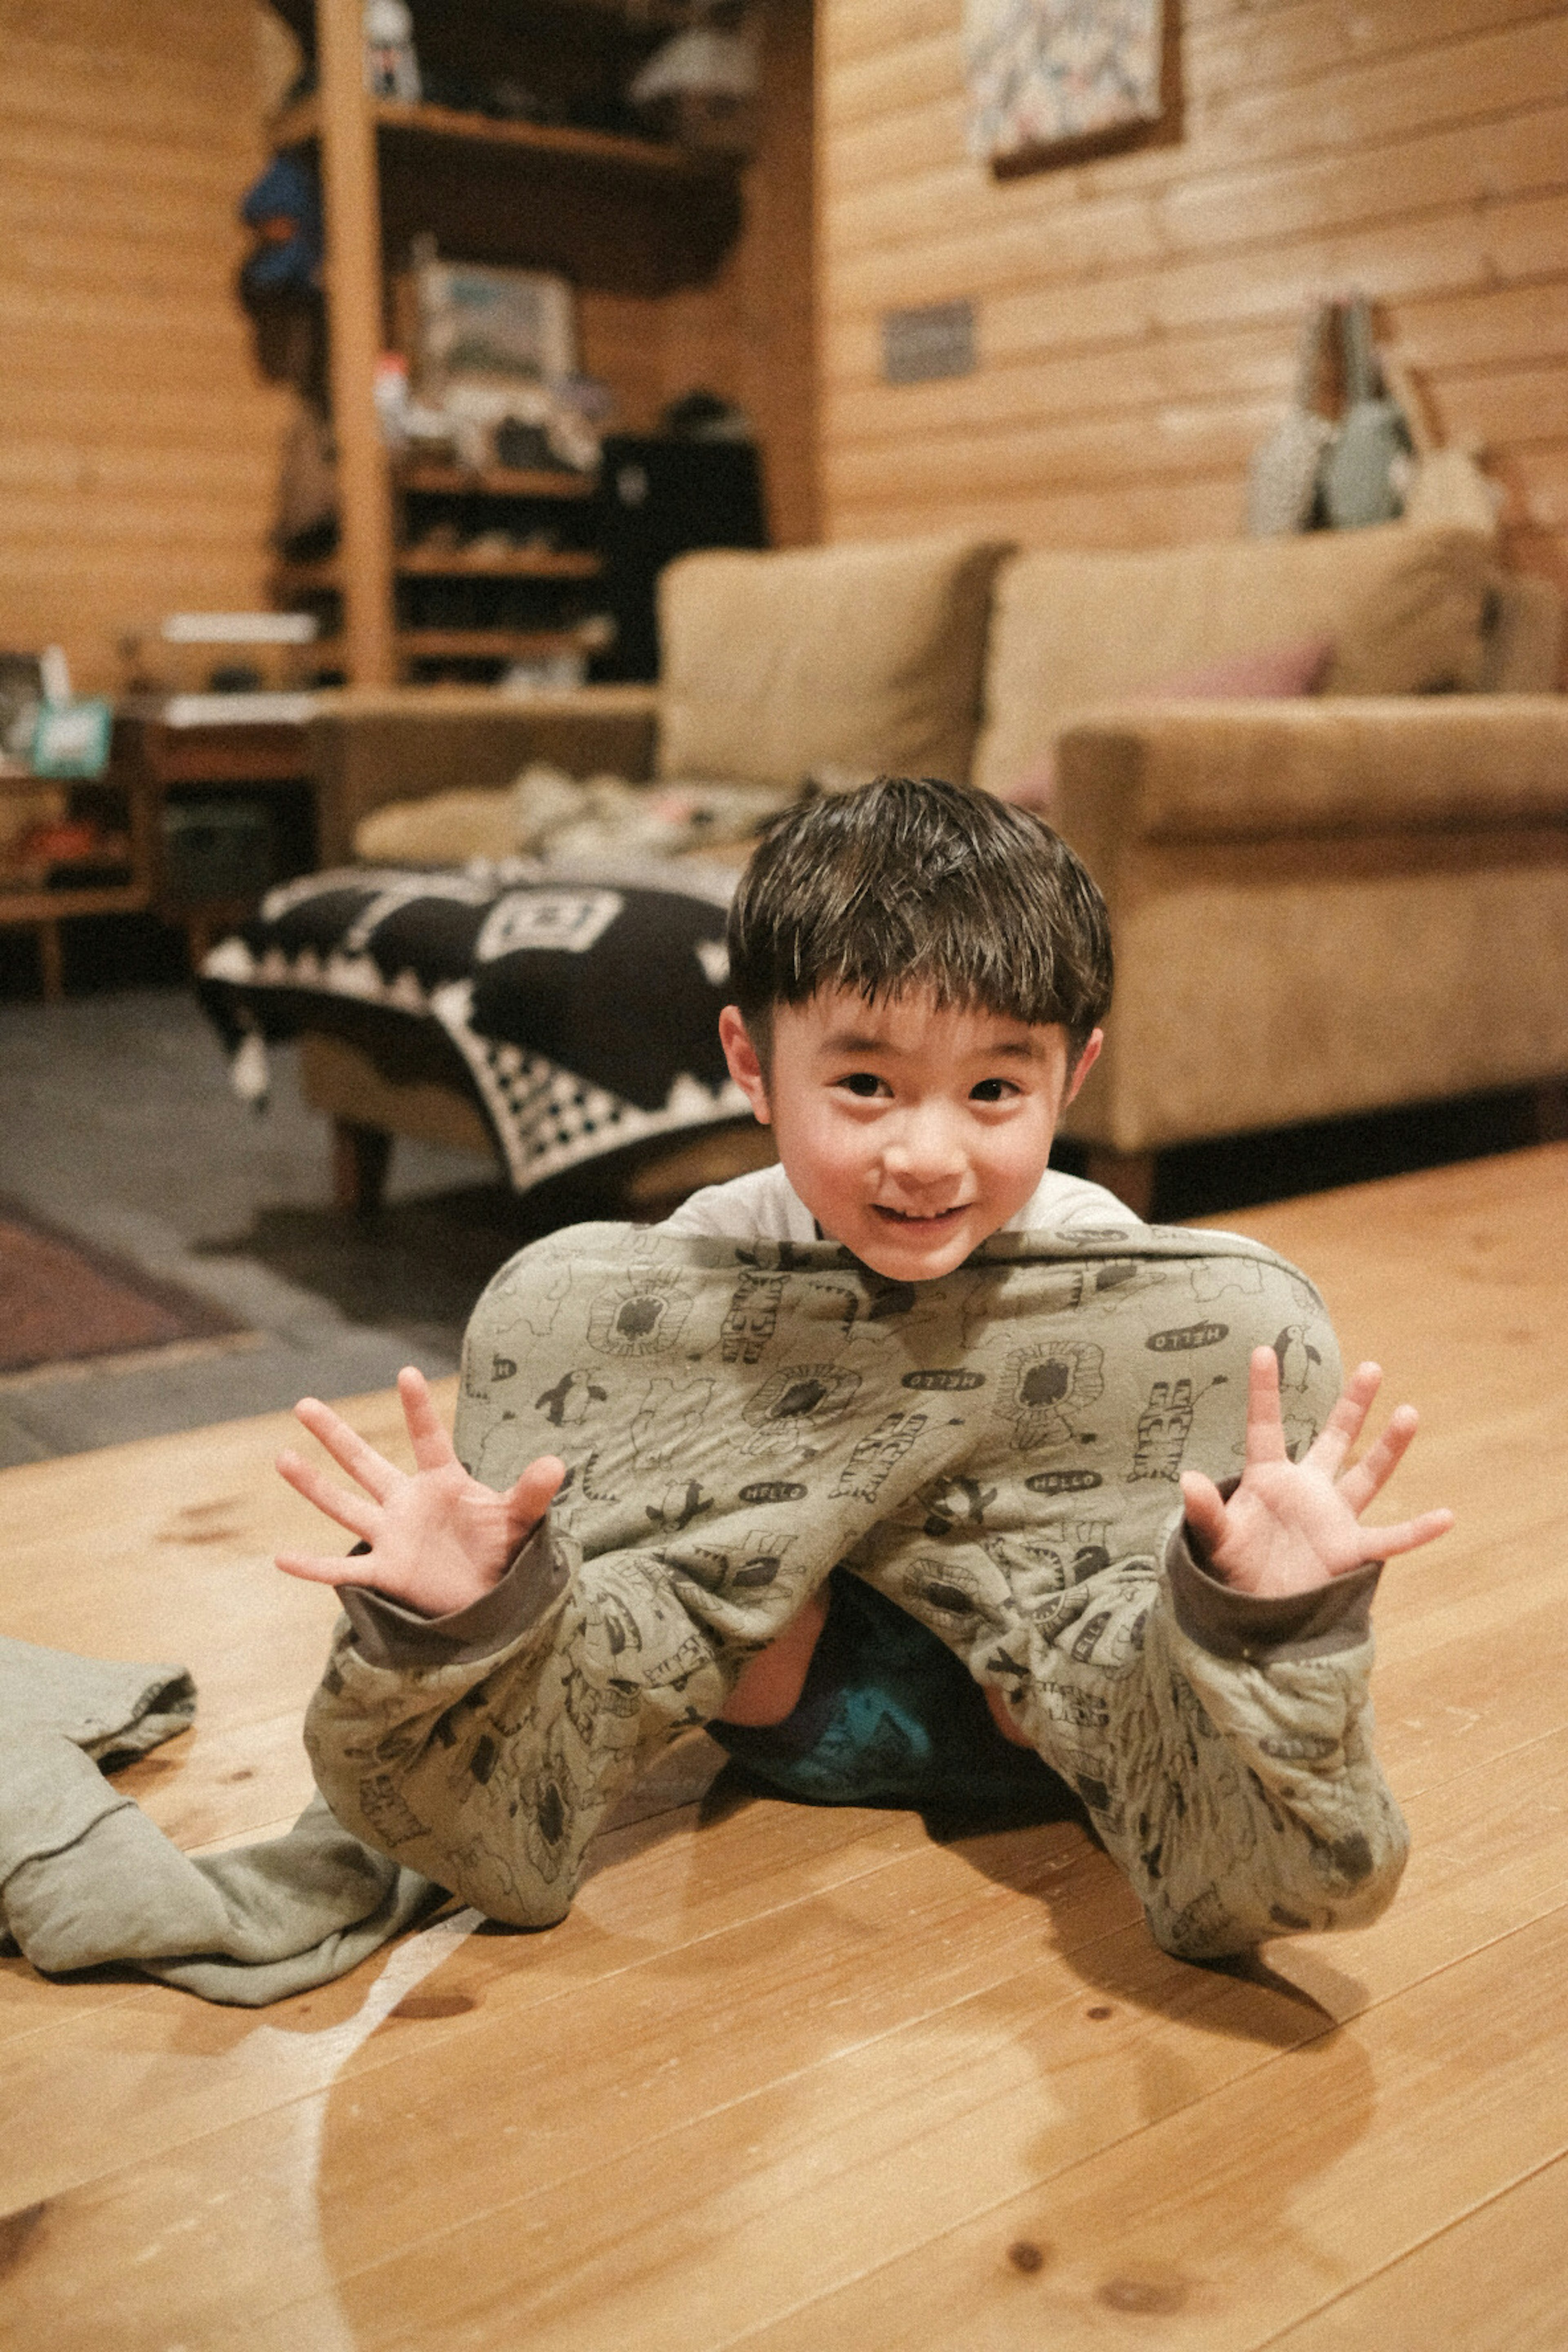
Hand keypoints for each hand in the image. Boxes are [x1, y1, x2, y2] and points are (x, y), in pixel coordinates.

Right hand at [275, 1365, 564, 1617]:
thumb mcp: (519, 1519)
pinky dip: (313, 1567)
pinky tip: (280, 1559)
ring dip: (314, 1485)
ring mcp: (392, 1536)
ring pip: (345, 1506)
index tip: (407, 1372)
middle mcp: (408, 1503)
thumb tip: (556, 1464)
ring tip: (282, 1457)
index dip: (418, 1409)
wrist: (491, 1594)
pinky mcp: (387, 1572)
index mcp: (443, 1482)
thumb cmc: (501, 1548)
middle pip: (366, 1463)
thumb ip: (532, 1492)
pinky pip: (343, 1570)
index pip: (429, 1438)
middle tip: (303, 1404)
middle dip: (335, 1436)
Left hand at [1180, 1348, 1453, 1597]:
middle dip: (1352, 1406)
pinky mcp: (1350, 1550)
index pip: (1266, 1427)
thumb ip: (1205, 1510)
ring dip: (1389, 1447)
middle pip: (1334, 1439)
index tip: (1262, 1349)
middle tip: (1372, 1367)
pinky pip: (1390, 1539)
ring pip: (1368, 1475)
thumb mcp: (1216, 1538)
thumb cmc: (1234, 1568)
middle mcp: (1307, 1489)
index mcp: (1269, 1478)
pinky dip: (1418, 1531)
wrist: (1256, 1611)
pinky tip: (1447, 1517)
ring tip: (1410, 1413)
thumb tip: (1187, 1479)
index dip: (1264, 1391)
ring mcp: (1333, 1517)